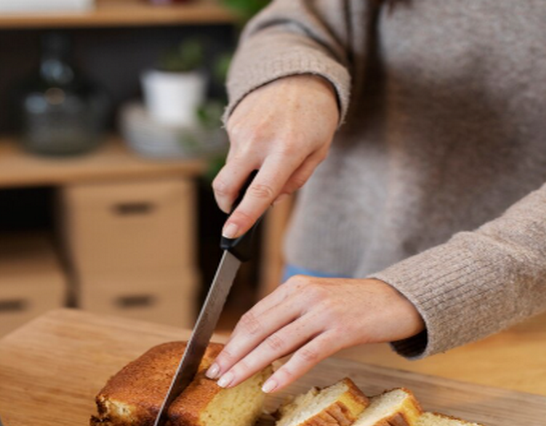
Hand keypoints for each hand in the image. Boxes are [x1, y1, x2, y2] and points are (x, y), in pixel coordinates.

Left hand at [206, 276, 426, 392]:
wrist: (400, 300)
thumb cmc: (358, 306)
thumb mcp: (319, 302)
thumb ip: (291, 316)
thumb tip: (259, 346)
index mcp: (295, 286)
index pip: (254, 315)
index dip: (232, 339)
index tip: (217, 359)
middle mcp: (305, 295)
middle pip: (258, 328)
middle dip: (232, 354)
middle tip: (214, 375)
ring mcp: (323, 312)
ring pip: (276, 343)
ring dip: (248, 365)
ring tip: (230, 383)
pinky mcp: (342, 330)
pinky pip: (306, 355)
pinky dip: (284, 372)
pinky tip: (269, 387)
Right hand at [214, 74, 338, 237]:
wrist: (298, 72)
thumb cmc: (315, 114)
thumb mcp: (319, 149)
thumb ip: (296, 180)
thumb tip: (271, 200)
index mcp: (286, 149)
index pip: (260, 192)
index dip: (244, 216)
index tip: (230, 233)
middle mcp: (259, 139)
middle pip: (227, 184)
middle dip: (226, 204)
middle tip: (234, 210)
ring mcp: (242, 130)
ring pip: (231, 168)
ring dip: (243, 173)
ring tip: (268, 154)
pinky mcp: (232, 122)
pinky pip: (234, 149)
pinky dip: (246, 153)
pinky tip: (263, 137)